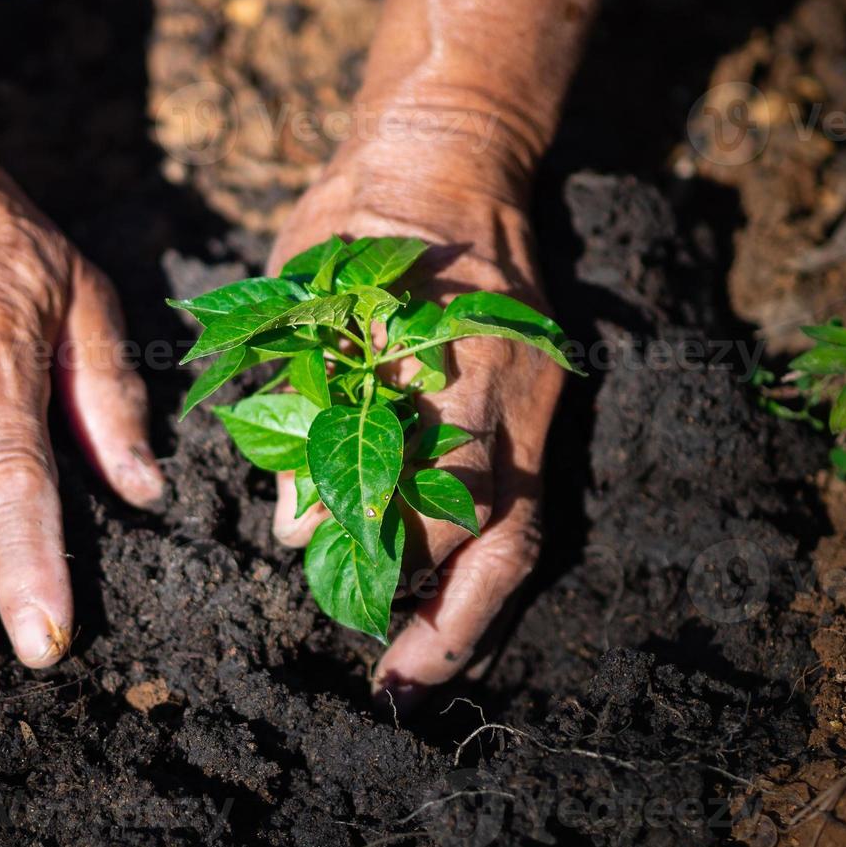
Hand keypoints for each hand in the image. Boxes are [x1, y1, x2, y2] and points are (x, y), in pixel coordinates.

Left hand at [267, 134, 563, 707]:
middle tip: (390, 685)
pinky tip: (454, 613)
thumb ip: (302, 409)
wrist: (451, 160)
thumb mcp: (309, 299)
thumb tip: (300, 530)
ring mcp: (536, 404)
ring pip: (520, 537)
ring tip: (422, 674)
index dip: (365, 541)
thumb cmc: (361, 224)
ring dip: (474, 616)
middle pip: (486, 534)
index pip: (413, 483)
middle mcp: (505, 394)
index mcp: (442, 359)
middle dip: (438, 621)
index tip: (313, 568)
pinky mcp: (545, 409)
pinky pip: (530, 510)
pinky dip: (493, 572)